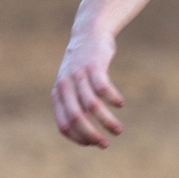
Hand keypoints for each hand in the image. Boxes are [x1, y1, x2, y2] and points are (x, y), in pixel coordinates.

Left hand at [52, 26, 123, 147]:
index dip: (79, 138)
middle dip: (92, 134)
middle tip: (105, 144)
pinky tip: (120, 103)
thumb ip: (77, 106)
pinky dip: (112, 99)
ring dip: (106, 121)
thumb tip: (88, 135)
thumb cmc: (83, 66)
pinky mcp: (93, 66)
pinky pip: (103, 88)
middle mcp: (65, 86)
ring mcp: (79, 75)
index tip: (94, 144)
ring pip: (92, 105)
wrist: (88, 33)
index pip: (64, 125)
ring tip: (118, 130)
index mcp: (58, 95)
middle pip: (77, 118)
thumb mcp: (74, 85)